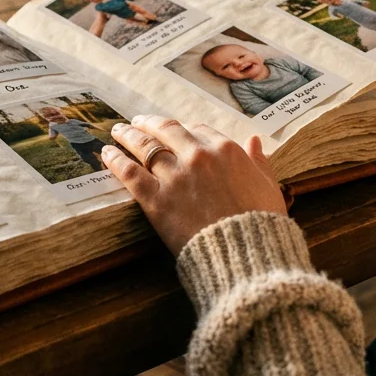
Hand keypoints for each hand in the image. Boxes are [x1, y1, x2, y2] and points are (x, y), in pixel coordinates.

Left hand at [101, 115, 286, 255]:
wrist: (245, 254)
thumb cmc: (262, 224)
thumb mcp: (269, 187)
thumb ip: (259, 162)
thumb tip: (254, 140)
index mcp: (226, 150)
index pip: (198, 130)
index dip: (183, 129)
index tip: (174, 132)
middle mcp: (198, 156)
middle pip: (166, 130)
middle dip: (149, 123)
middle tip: (137, 122)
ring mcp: (174, 176)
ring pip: (144, 146)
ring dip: (128, 135)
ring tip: (117, 132)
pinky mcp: (155, 199)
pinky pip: (130, 173)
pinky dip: (115, 160)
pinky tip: (106, 153)